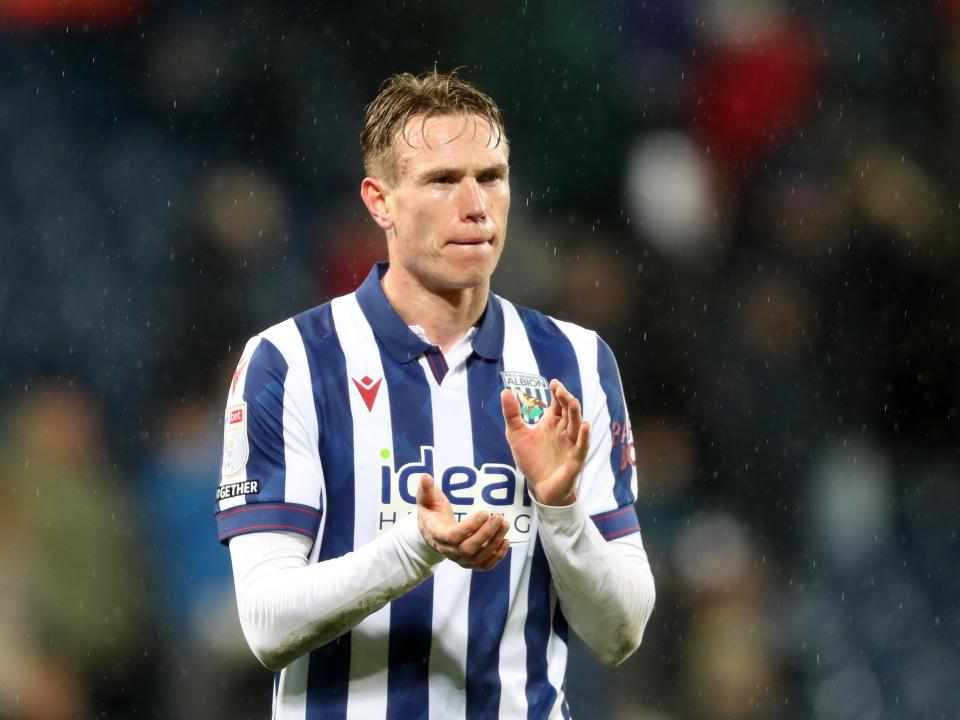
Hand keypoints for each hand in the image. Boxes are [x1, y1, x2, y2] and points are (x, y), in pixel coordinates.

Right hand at [416, 473, 509, 570]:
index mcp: (438, 535)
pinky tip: (505, 541)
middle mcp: (448, 551)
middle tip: (499, 517)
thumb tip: (425, 476)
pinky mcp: (469, 562)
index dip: (471, 526)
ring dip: (495, 542)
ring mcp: (459, 559)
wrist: (431, 533)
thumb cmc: (431, 513)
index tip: (485, 512)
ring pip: (479, 557)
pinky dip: (497, 556)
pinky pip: (484, 565)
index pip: (454, 536)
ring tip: (504, 524)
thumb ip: (426, 489)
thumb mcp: (426, 500)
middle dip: (486, 533)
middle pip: (469, 548)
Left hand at [500, 379, 589, 505]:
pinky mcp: (575, 459)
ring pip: (576, 425)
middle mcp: (564, 430)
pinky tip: (585, 426)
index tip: (553, 383)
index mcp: (553, 422)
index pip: (558, 403)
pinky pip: (581, 446)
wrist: (539, 488)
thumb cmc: (532, 460)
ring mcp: (571, 444)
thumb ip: (512, 414)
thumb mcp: (516, 435)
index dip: (557, 392)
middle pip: (569, 411)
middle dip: (566, 399)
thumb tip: (505, 390)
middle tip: (560, 390)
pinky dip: (584, 436)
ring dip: (575, 413)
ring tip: (572, 401)